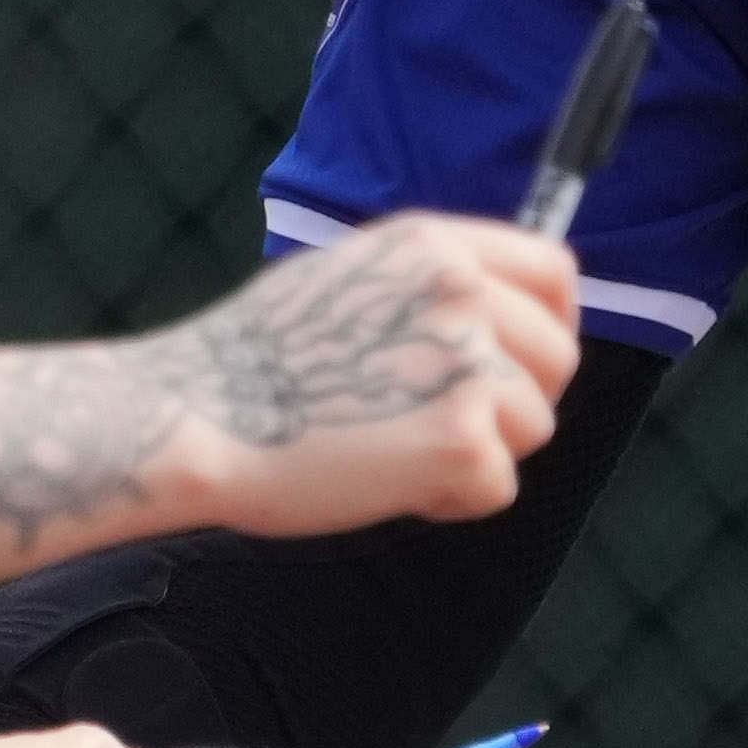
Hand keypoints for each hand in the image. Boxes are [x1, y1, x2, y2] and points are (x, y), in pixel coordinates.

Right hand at [148, 216, 580, 533]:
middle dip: (515, 405)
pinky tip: (382, 483)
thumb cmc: (252, 361)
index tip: (519, 367)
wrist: (191, 414)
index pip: (555, 272)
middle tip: (440, 428)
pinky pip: (496, 488)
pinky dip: (448, 502)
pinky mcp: (459, 438)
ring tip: (391, 450)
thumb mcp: (350, 278)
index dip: (549, 328)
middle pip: (556, 360)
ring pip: (533, 428)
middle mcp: (460, 290)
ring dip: (477, 454)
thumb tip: (495, 328)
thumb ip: (428, 291)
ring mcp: (465, 363)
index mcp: (433, 245)